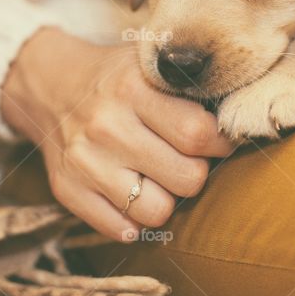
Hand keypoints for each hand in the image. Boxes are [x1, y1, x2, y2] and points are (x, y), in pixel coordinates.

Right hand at [1, 27, 235, 240]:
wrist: (51, 86)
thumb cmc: (118, 78)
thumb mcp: (151, 66)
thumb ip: (192, 89)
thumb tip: (243, 123)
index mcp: (133, 88)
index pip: (199, 134)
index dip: (221, 142)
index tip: (218, 139)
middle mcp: (106, 126)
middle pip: (187, 179)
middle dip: (196, 172)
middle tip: (188, 159)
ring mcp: (84, 161)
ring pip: (157, 212)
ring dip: (167, 198)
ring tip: (159, 176)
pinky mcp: (66, 189)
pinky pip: (121, 230)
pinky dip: (134, 220)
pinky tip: (133, 192)